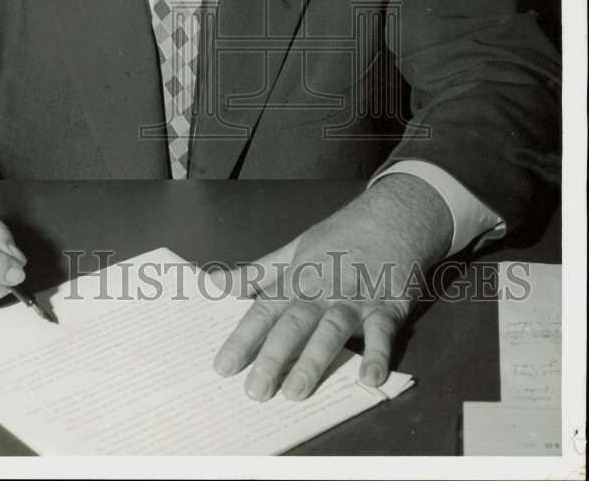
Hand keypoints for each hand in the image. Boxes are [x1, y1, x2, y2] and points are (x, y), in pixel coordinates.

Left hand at [212, 174, 452, 400]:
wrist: (392, 214)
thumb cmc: (340, 236)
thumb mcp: (294, 248)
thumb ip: (257, 273)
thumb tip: (214, 282)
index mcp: (298, 279)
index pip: (264, 311)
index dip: (243, 339)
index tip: (223, 368)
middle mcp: (323, 291)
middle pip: (294, 324)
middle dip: (274, 357)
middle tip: (255, 391)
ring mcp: (355, 299)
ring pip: (331, 330)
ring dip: (314, 361)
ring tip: (296, 392)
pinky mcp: (388, 306)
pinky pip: (382, 333)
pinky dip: (377, 354)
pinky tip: (369, 378)